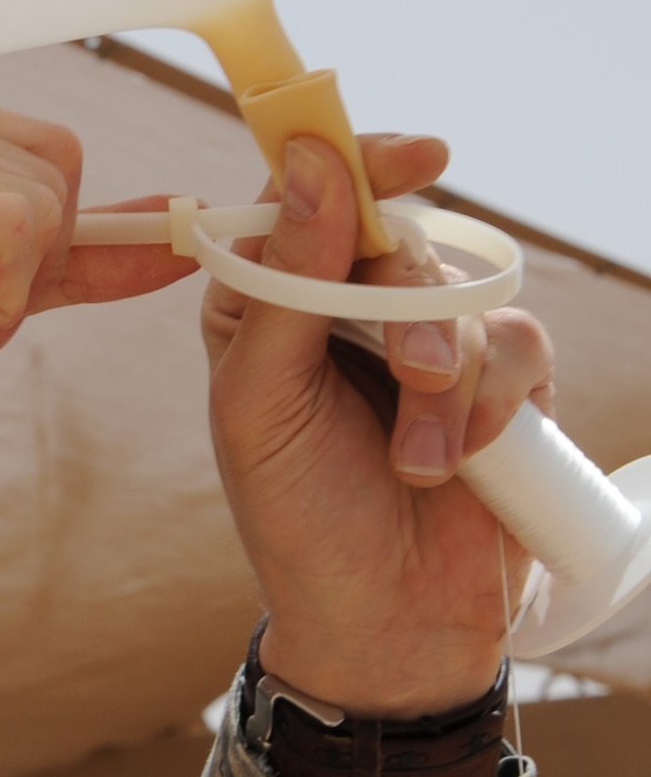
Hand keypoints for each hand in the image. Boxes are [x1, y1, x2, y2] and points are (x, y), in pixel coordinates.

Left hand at [204, 133, 554, 715]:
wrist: (382, 620)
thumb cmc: (295, 512)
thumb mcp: (259, 403)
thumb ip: (284, 285)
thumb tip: (311, 165)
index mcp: (264, 298)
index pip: (301, 194)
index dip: (350, 161)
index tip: (409, 155)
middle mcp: (342, 304)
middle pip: (390, 233)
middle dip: (410, 301)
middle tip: (414, 370)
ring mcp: (424, 336)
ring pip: (460, 291)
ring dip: (448, 378)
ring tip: (419, 461)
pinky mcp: (496, 378)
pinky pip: (515, 340)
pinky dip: (491, 404)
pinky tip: (458, 464)